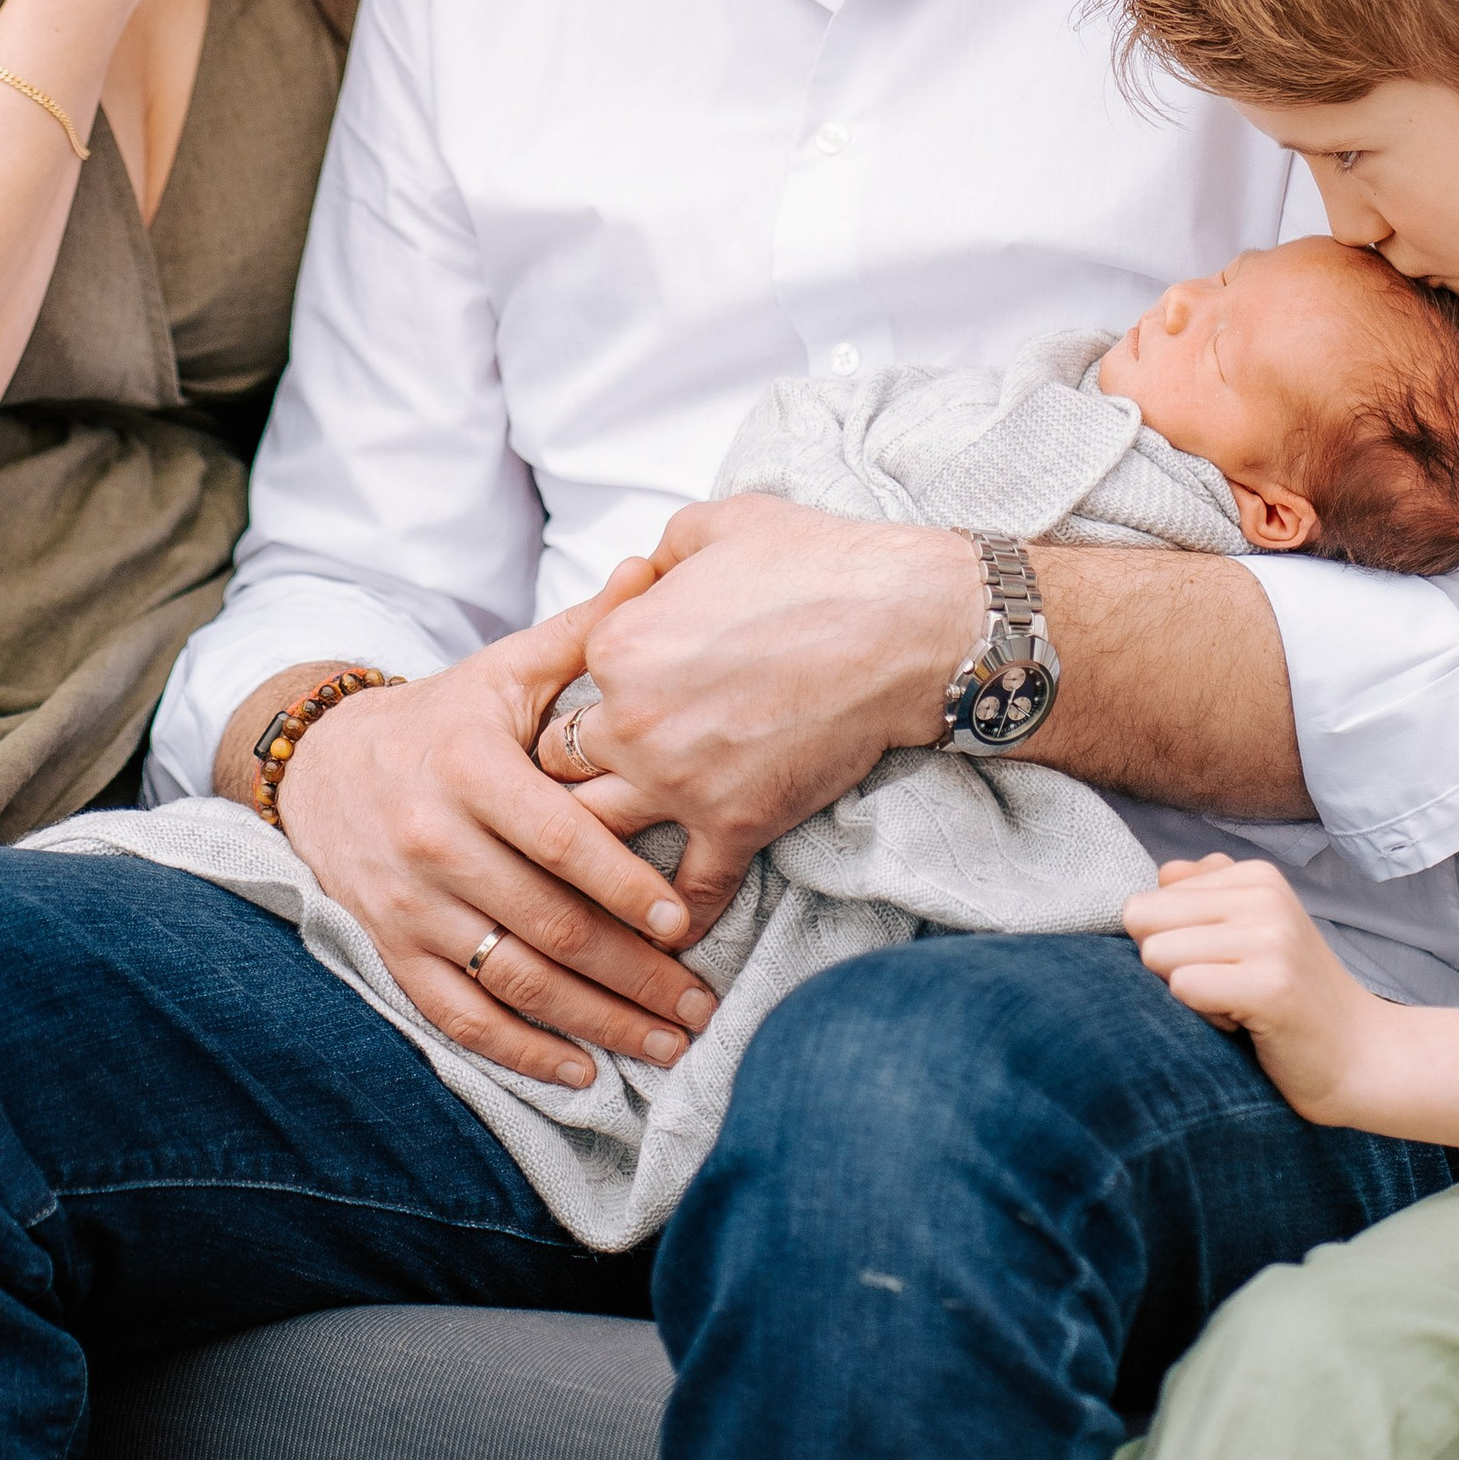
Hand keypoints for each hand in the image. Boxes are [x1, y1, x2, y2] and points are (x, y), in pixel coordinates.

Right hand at [272, 590, 720, 1089]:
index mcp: (468, 765)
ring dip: (597, 1021)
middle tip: (703, 1003)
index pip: (558, 838)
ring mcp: (408, 904)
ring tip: (668, 1042)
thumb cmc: (444, 716)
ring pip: (512, 980)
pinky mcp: (391, 948)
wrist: (326, 764)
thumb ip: (584, 632)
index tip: (687, 922)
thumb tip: (656, 568)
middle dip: (633, 971)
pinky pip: (460, 1016)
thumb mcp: (505, 671)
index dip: (624, 886)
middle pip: (546, 923)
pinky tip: (583, 1070)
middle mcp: (432, 839)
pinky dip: (523, 1052)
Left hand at [542, 495, 971, 930]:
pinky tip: (669, 933)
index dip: (580, 700)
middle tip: (588, 786)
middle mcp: (630, 719)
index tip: (602, 711)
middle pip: (557, 769)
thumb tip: (640, 576)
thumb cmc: (813, 563)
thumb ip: (658, 556)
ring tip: (601, 866)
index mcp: (614, 645)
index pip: (559, 690)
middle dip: (567, 777)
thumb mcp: (713, 526)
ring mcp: (678, 781)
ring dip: (599, 848)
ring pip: (597, 836)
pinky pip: (689, 893)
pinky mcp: (736, 826)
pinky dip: (676, 917)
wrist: (901, 625)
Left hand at [1122, 854, 1380, 1120]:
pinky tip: (1246, 1024)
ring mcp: (1271, 938)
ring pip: (1156, 954)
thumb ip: (1201, 894)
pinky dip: (1203, 1015)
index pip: (1148, 898)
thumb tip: (1159, 876)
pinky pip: (1183, 987)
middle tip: (1227, 989)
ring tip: (1239, 1005)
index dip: (1172, 944)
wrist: (1362, 1058)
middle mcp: (1263, 894)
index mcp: (1254, 875)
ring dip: (1187, 994)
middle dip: (1169, 965)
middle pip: (1142, 920)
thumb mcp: (1249, 930)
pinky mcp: (1270, 985)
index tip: (1225, 967)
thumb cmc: (1291, 998)